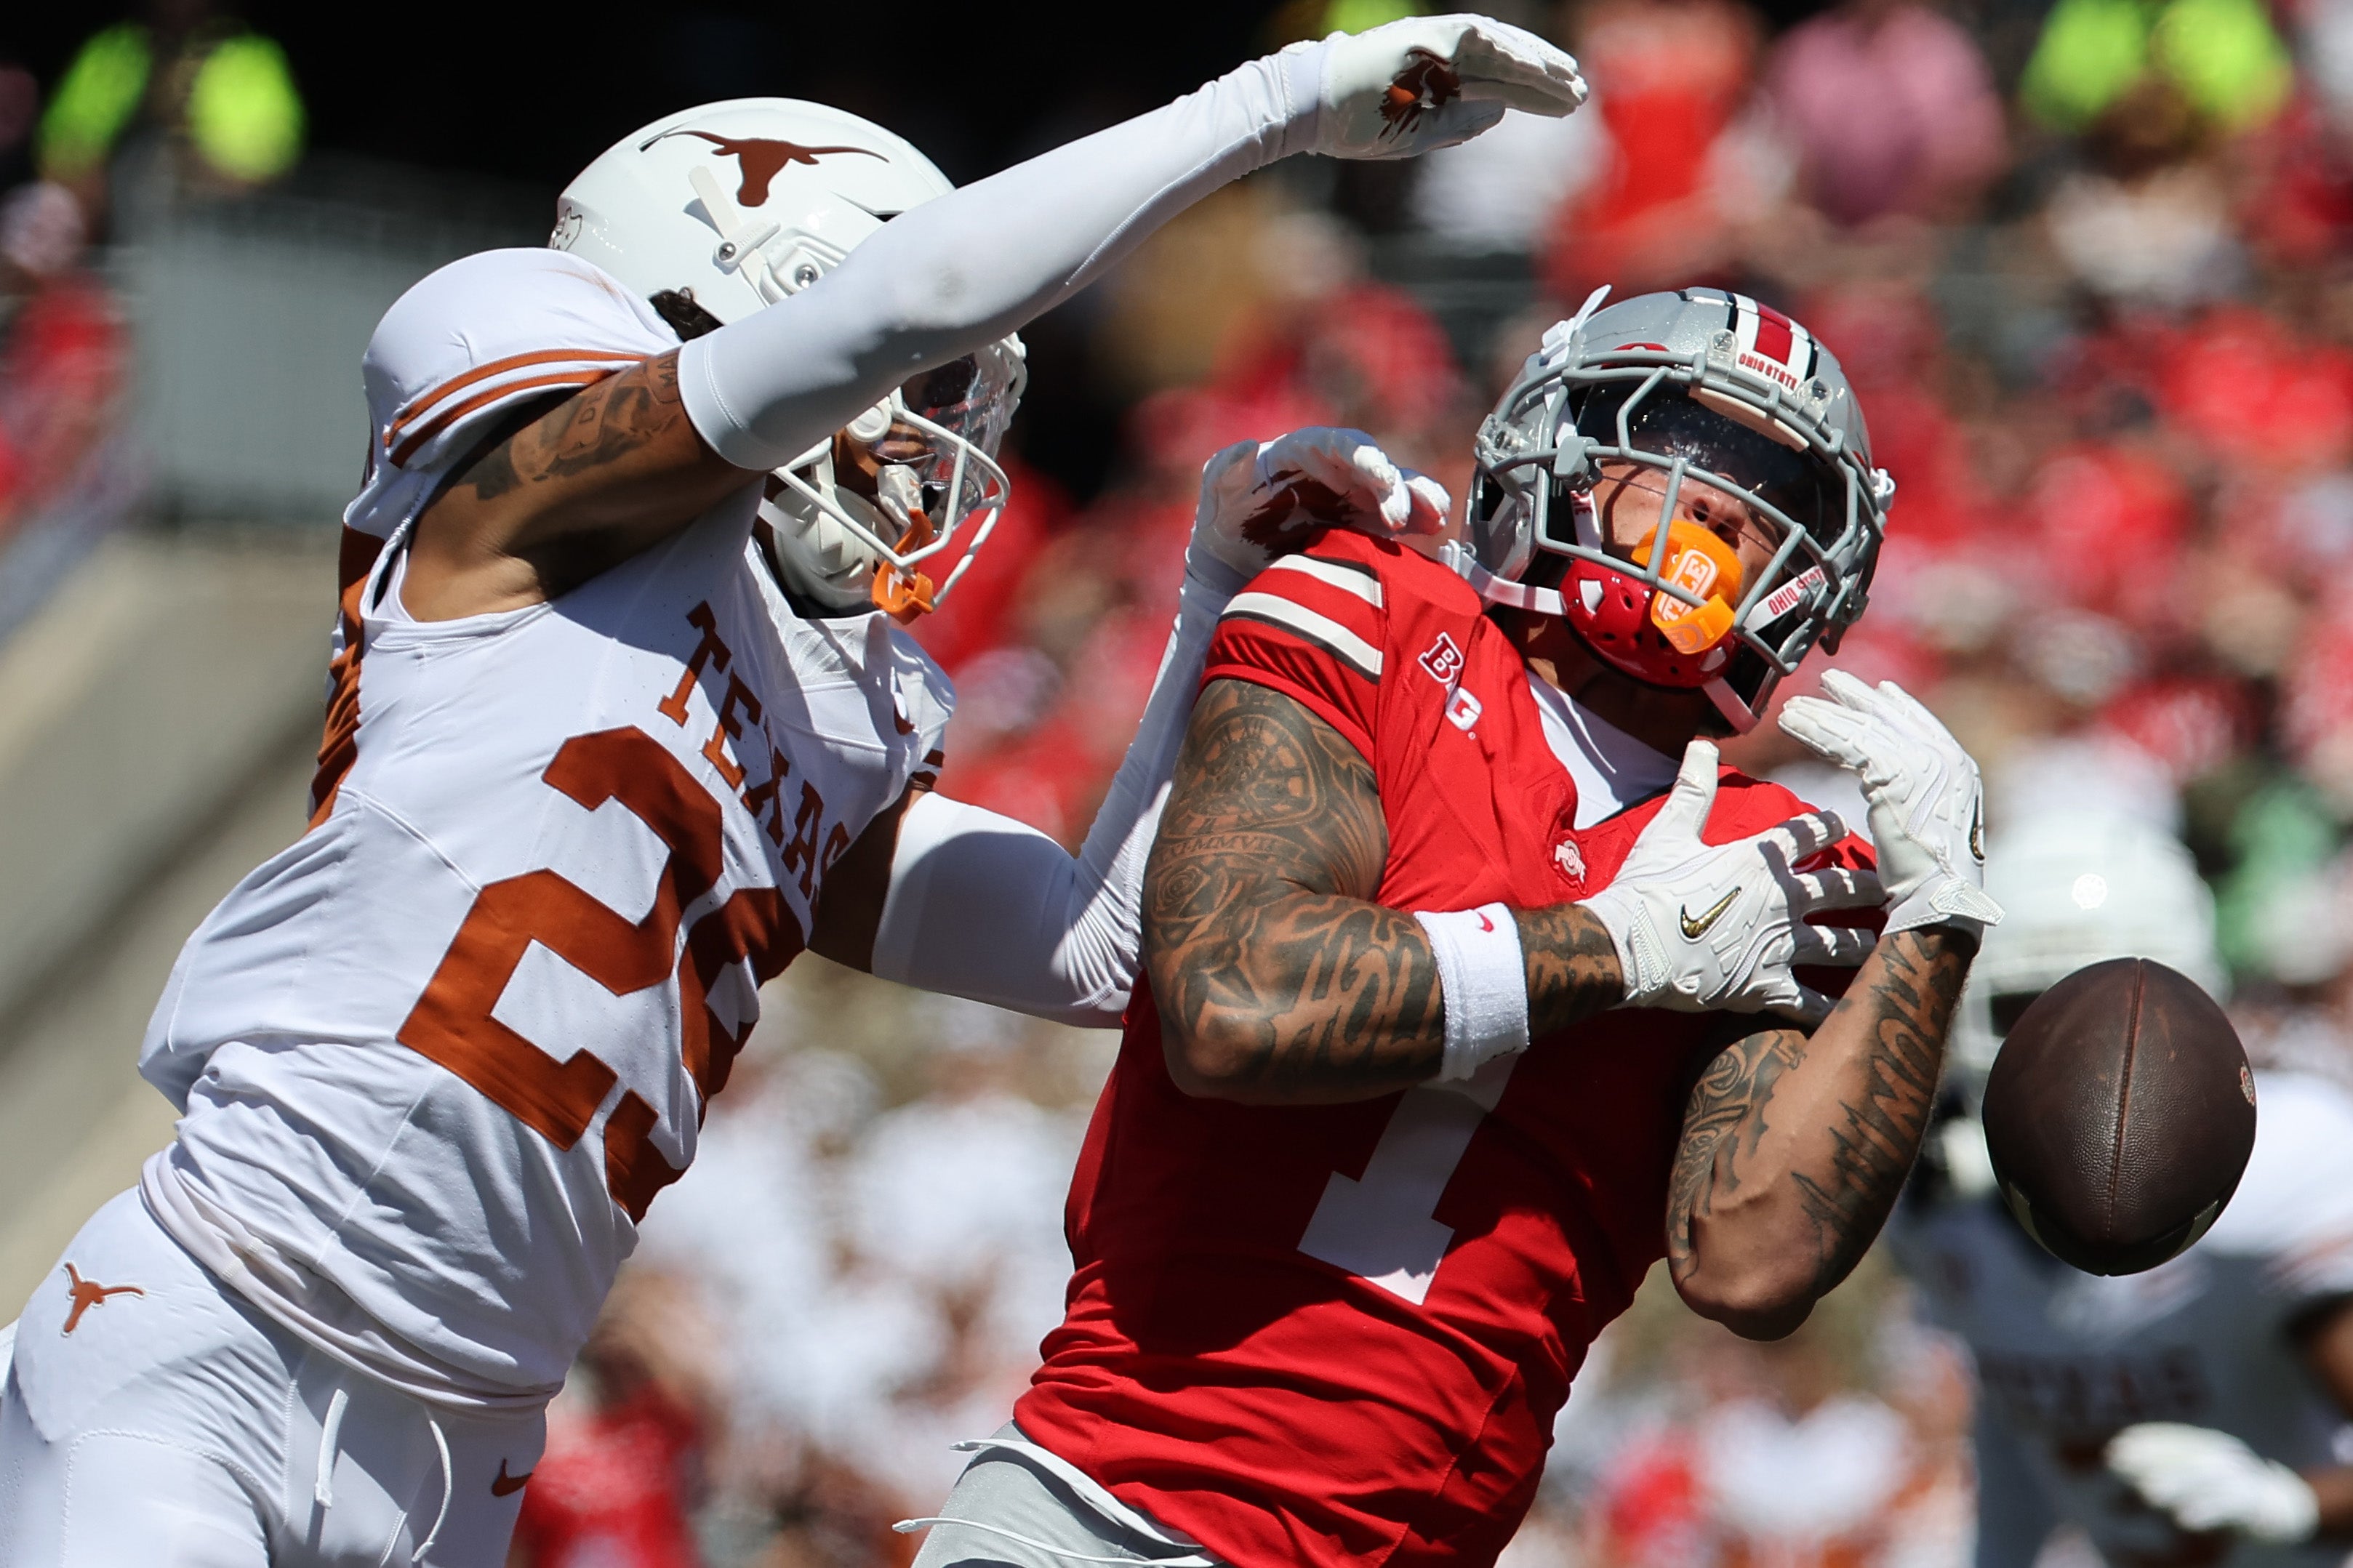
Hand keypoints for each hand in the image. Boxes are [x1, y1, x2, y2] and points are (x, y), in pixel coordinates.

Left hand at [1187, 427, 1448, 592]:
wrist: (1236, 570)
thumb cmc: (1225, 523)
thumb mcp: (1217, 497)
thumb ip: (1227, 471)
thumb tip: (1247, 448)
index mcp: (1302, 454)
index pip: (1337, 444)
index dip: (1362, 456)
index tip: (1380, 475)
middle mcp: (1336, 471)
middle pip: (1375, 467)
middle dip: (1393, 485)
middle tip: (1397, 516)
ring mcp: (1356, 499)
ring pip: (1397, 489)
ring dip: (1418, 498)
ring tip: (1434, 516)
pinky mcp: (1368, 528)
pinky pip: (1402, 518)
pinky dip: (1419, 520)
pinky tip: (1433, 529)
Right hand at [1297, 15, 1588, 161]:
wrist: (1310, 107)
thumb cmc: (1352, 122)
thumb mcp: (1412, 133)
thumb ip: (1454, 124)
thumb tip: (1499, 114)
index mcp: (1436, 71)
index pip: (1494, 75)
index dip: (1530, 86)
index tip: (1562, 100)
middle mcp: (1440, 52)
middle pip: (1505, 59)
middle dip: (1544, 76)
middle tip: (1580, 92)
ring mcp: (1434, 43)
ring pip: (1499, 49)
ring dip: (1537, 66)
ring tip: (1570, 85)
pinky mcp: (1427, 41)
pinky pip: (1480, 43)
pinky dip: (1511, 55)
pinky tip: (1539, 71)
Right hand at [1577, 740, 1880, 1023]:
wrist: (1630, 947)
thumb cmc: (1648, 887)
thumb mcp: (1669, 830)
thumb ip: (1694, 787)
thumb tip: (1701, 742)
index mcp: (1758, 860)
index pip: (1805, 835)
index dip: (1826, 826)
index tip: (1843, 824)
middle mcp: (1780, 901)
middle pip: (1836, 890)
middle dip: (1865, 886)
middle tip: (1888, 887)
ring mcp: (1777, 946)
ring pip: (1834, 945)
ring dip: (1858, 943)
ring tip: (1876, 942)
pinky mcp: (1764, 987)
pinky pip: (1806, 1002)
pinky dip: (1827, 1007)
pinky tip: (1845, 1010)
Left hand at [1777, 671, 2001, 937]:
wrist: (1937, 896)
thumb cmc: (1928, 877)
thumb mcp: (1926, 824)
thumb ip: (1914, 796)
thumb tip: (1888, 785)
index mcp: (1959, 768)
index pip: (1923, 723)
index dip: (1897, 706)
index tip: (1878, 689)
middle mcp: (1946, 758)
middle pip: (1890, 717)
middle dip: (1856, 697)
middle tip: (1827, 680)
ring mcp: (1923, 762)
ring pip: (1862, 727)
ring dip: (1823, 713)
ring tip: (1792, 705)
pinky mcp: (1893, 773)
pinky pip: (1845, 743)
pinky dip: (1815, 730)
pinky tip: (1791, 722)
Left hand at [2107, 1423, 2319, 1543]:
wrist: (2289, 1511)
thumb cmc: (2234, 1498)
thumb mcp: (2201, 1482)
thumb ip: (2172, 1476)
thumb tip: (2131, 1474)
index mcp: (2211, 1447)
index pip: (2176, 1439)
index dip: (2146, 1440)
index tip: (2116, 1445)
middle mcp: (2226, 1457)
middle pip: (2186, 1454)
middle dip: (2150, 1457)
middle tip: (2117, 1462)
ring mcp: (2243, 1478)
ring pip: (2206, 1478)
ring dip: (2175, 1484)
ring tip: (2147, 1494)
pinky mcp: (2258, 1506)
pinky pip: (2230, 1507)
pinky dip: (2207, 1510)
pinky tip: (2184, 1520)